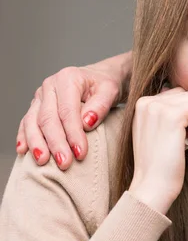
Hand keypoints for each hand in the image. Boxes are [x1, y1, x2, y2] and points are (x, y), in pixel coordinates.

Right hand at [16, 53, 130, 169]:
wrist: (101, 78)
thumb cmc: (106, 85)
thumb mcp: (111, 91)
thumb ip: (100, 105)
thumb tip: (86, 123)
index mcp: (68, 78)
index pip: (67, 111)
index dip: (73, 134)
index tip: (80, 153)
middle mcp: (50, 86)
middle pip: (48, 118)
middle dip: (55, 143)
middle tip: (64, 162)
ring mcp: (40, 96)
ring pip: (32, 121)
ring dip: (37, 143)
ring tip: (43, 161)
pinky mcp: (36, 106)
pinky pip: (26, 122)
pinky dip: (25, 137)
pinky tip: (24, 151)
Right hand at [128, 87, 187, 214]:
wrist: (152, 187)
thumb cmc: (161, 164)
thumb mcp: (160, 130)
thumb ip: (169, 110)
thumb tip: (187, 92)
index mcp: (143, 102)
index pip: (180, 93)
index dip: (187, 116)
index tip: (175, 137)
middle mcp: (147, 100)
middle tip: (181, 140)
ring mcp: (158, 106)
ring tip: (183, 141)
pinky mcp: (172, 114)